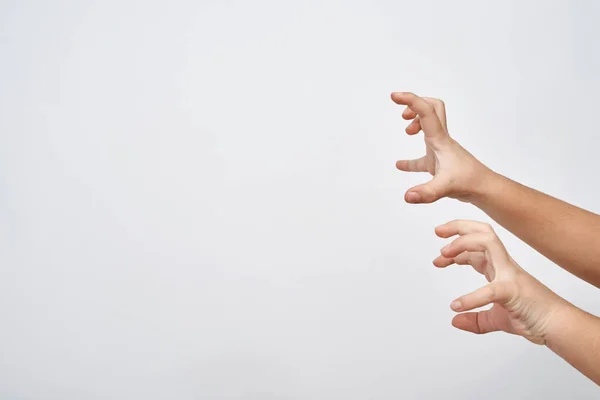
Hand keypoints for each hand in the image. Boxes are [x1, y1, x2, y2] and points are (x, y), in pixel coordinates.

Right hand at [391, 92, 491, 203]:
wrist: (485, 189)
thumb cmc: (469, 182)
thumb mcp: (445, 187)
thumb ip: (426, 192)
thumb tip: (408, 196)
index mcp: (440, 140)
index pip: (425, 111)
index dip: (410, 100)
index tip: (394, 96)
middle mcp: (441, 140)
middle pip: (432, 108)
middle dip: (416, 105)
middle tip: (403, 115)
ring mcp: (440, 151)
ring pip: (428, 127)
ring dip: (415, 123)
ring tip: (407, 132)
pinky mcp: (439, 164)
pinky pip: (421, 157)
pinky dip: (410, 160)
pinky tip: (400, 165)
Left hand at [433, 220, 565, 344]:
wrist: (557, 326)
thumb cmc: (531, 316)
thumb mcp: (496, 319)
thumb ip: (476, 320)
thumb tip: (456, 320)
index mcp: (499, 268)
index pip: (476, 245)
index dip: (455, 245)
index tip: (439, 255)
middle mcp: (504, 265)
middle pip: (483, 232)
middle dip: (459, 227)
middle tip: (438, 232)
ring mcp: (510, 275)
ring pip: (488, 242)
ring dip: (463, 243)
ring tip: (444, 255)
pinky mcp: (513, 291)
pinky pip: (490, 289)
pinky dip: (471, 298)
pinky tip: (457, 306)